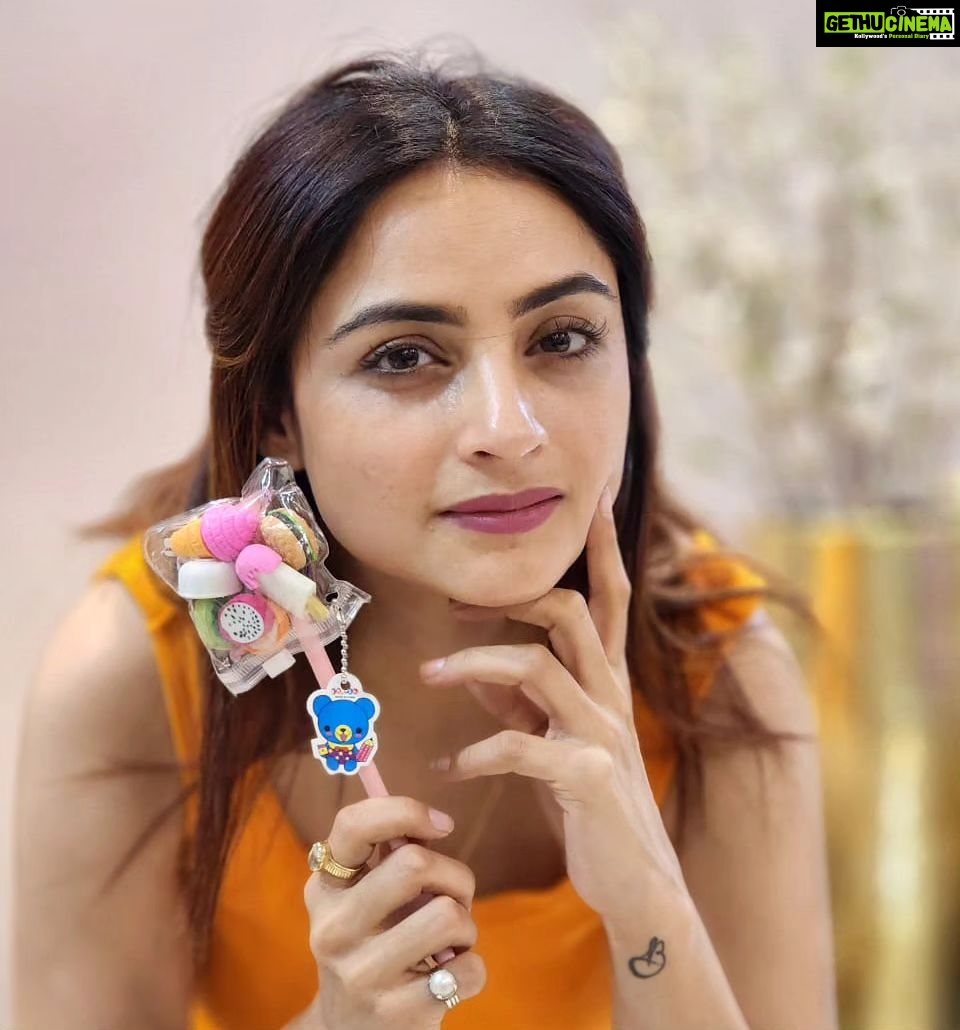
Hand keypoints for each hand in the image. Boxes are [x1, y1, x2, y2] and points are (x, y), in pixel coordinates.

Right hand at [304, 796, 485, 1028]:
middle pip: (414, 864)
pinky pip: (468, 968)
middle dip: (454, 875)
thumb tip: (433, 823)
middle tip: (452, 897)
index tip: (441, 823)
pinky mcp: (397, 1013)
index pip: (353, 825)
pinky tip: (447, 976)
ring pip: (449, 915)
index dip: (405, 810)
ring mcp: (363, 974)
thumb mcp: (362, 899)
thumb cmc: (373, 944)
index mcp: (325, 889)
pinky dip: (471, 968)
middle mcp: (334, 929)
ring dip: (466, 924)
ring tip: (449, 941)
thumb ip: (389, 858)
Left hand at [420, 485, 685, 919]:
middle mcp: (612, 695)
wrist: (638, 883)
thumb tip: (477, 668)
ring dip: (473, 663)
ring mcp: (603, 733)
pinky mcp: (585, 777)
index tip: (597, 496)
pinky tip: (450, 768)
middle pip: (574, 612)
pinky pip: (520, 746)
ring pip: (537, 666)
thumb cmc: (590, 804)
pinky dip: (476, 751)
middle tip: (454, 599)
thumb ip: (522, 702)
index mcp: (608, 681)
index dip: (604, 546)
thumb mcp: (556, 740)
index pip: (611, 597)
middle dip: (514, 592)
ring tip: (428, 674)